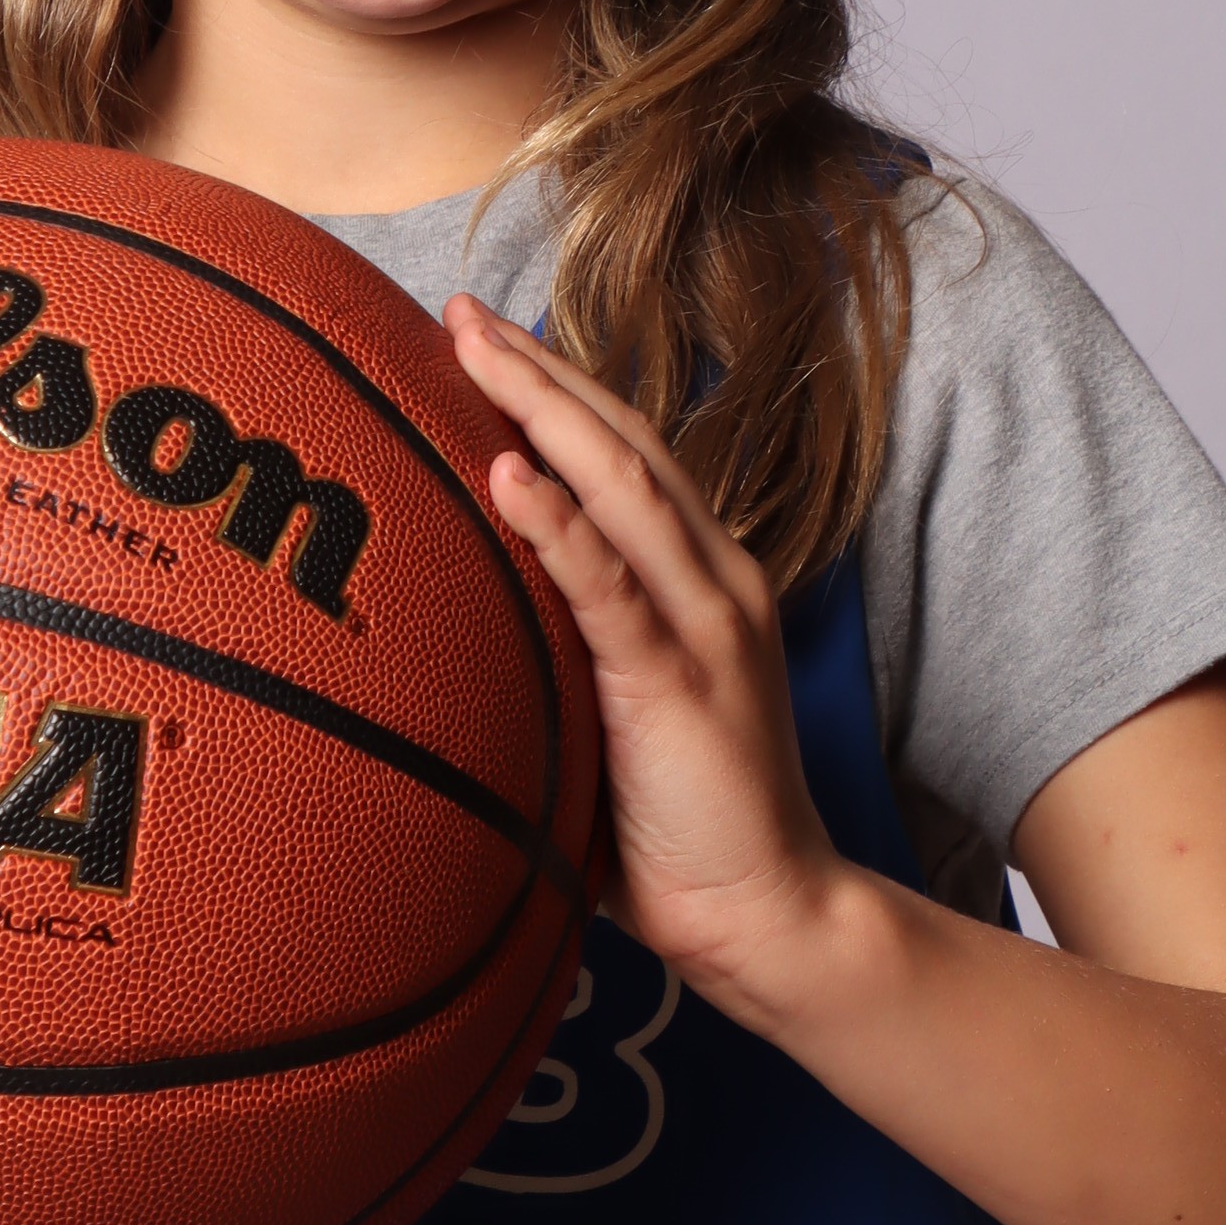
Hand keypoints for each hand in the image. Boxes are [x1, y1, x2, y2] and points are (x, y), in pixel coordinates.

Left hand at [441, 297, 844, 1007]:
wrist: (769, 912)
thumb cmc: (679, 826)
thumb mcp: (611, 711)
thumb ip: (562, 651)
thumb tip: (462, 620)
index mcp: (701, 579)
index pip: (625, 454)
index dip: (556, 388)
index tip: (479, 338)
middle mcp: (715, 580)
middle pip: (623, 441)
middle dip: (538, 369)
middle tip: (456, 312)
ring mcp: (706, 625)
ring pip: (624, 487)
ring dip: (541, 411)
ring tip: (472, 353)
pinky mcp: (681, 683)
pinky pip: (611, 589)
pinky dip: (559, 526)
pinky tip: (508, 476)